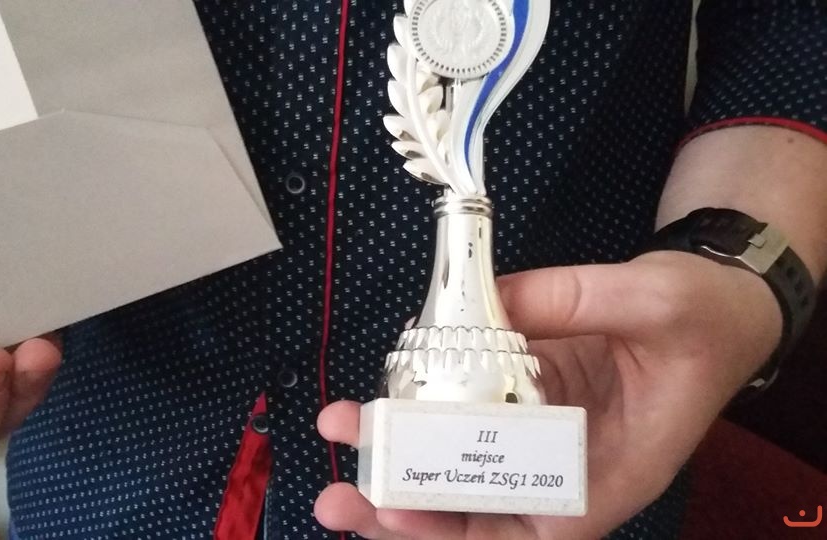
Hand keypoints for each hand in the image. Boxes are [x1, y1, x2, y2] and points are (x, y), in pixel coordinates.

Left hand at [315, 251, 780, 538]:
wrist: (713, 306)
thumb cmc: (704, 321)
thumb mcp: (656, 302)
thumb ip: (578, 300)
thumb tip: (493, 297)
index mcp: (611, 472)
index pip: (532, 528)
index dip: (461, 531)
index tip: (398, 510)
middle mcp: (566, 468)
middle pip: (479, 516)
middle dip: (405, 513)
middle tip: (340, 497)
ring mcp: (538, 435)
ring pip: (460, 472)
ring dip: (397, 462)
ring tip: (342, 432)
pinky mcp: (521, 400)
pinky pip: (464, 419)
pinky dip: (420, 413)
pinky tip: (379, 396)